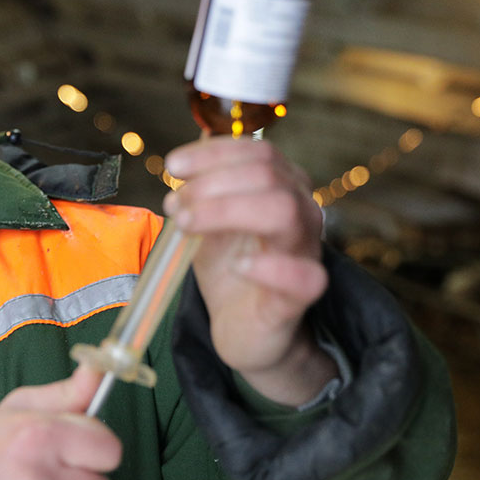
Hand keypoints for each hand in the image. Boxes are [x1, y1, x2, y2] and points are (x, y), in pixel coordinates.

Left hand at [164, 137, 335, 404]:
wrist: (244, 327)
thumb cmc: (230, 266)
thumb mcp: (208, 222)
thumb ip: (200, 192)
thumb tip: (182, 165)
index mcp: (282, 188)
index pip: (259, 152)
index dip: (213, 154)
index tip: (174, 167)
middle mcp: (302, 213)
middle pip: (268, 174)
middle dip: (211, 184)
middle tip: (175, 206)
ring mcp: (305, 252)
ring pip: (284, 211)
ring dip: (225, 210)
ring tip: (187, 225)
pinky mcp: (302, 296)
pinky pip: (305, 276)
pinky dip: (269, 267)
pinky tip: (238, 266)